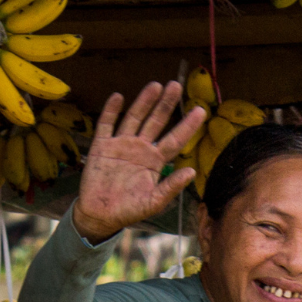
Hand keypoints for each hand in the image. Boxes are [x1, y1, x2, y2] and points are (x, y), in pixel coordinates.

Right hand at [70, 82, 207, 243]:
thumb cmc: (129, 210)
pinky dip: (111, 111)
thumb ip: (171, 187)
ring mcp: (121, 145)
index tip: (200, 110)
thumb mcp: (154, 202)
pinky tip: (118, 97)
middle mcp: (140, 148)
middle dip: (166, 104)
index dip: (187, 125)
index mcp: (155, 161)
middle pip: (156, 121)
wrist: (100, 215)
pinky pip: (106, 124)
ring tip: (155, 85)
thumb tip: (192, 171)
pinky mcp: (101, 146)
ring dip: (144, 102)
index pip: (175, 139)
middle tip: (176, 86)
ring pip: (134, 118)